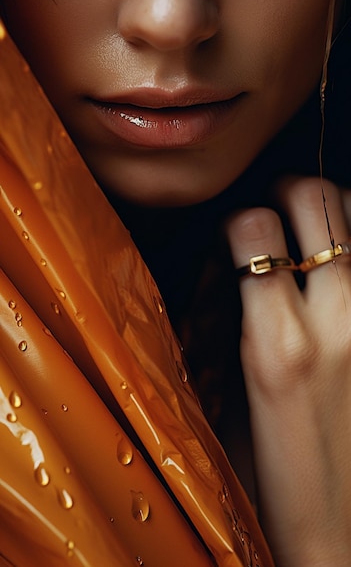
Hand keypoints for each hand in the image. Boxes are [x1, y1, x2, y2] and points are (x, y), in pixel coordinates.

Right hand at [226, 177, 350, 566]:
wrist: (341, 527)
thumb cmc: (278, 471)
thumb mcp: (240, 391)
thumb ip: (243, 315)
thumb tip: (239, 263)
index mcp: (277, 342)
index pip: (252, 226)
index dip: (240, 220)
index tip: (242, 235)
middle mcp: (336, 320)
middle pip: (315, 198)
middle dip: (288, 193)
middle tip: (280, 214)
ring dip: (334, 212)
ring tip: (320, 234)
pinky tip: (345, 267)